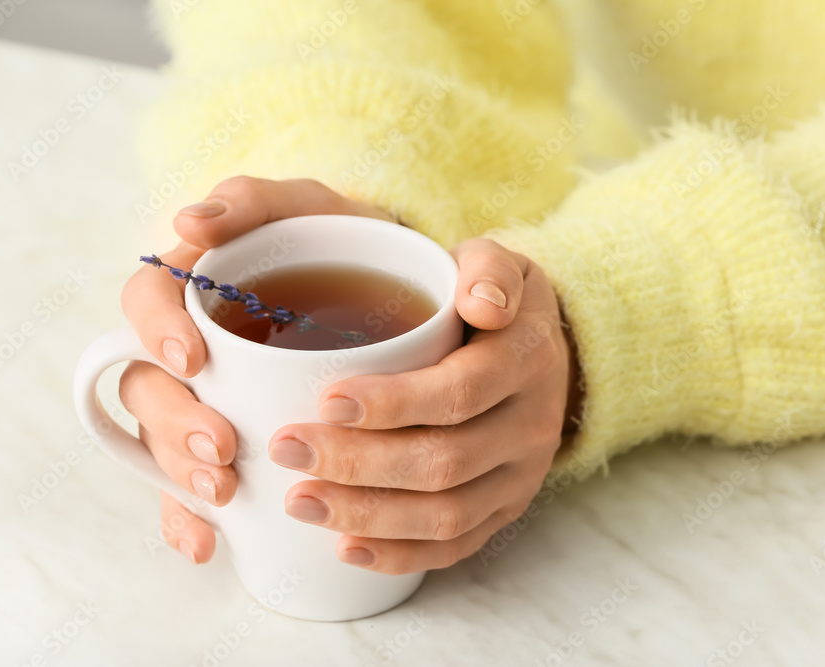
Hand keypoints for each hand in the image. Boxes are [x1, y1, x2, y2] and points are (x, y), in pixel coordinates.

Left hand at [119, 176, 577, 572]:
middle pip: (445, 462)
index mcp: (527, 358)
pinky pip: (457, 546)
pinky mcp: (505, 509)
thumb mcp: (495, 262)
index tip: (326, 399)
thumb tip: (482, 305)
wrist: (536, 350)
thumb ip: (488, 268)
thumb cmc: (489, 302)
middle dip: (359, 463)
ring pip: (447, 514)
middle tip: (287, 448)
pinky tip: (344, 547)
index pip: (460, 392)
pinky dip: (399, 554)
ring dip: (368, 515)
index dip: (393, 403)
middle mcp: (532, 424)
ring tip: (299, 500)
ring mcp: (520, 474)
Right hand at [119, 177, 392, 562]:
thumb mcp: (311, 208)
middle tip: (219, 445)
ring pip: (163, 442)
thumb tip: (189, 221)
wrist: (403, 293)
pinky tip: (208, 542)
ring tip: (221, 492)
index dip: (155, 332)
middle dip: (173, 421)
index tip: (194, 361)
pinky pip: (192, 489)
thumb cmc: (349, 245)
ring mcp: (213, 400)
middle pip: (148, 386)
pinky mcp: (236, 442)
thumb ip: (258, 200)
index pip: (147, 303)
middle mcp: (197, 347)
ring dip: (181, 473)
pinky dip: (190, 518)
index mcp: (201, 290)